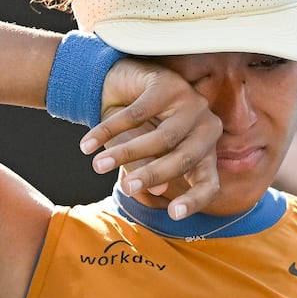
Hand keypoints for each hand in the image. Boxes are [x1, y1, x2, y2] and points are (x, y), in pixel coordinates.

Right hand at [79, 59, 221, 217]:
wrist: (118, 86)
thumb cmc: (134, 128)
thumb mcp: (140, 156)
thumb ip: (148, 171)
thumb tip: (157, 192)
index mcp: (205, 153)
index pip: (208, 183)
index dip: (194, 201)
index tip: (173, 214)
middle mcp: (206, 128)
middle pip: (185, 159)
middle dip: (153, 175)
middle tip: (126, 188)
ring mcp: (191, 103)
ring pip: (163, 138)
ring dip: (126, 153)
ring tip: (97, 166)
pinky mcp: (169, 83)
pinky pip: (138, 113)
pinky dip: (109, 129)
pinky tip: (88, 144)